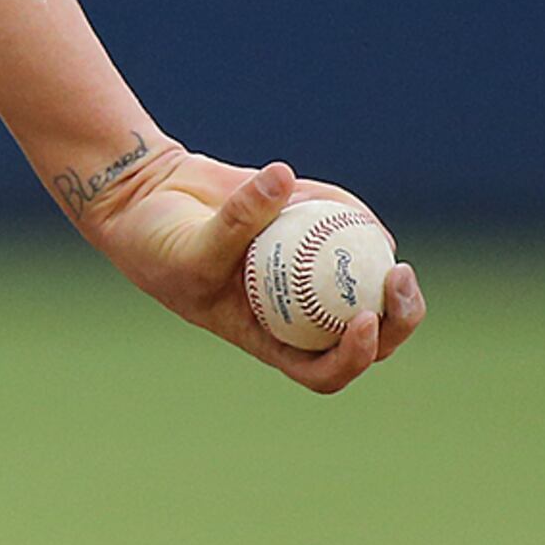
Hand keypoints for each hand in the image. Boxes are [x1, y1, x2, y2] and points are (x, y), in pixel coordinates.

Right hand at [72, 147, 426, 392]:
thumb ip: (237, 219)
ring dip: (388, 272)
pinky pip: (344, 226)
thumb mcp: (191, 248)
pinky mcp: (306, 228)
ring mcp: (305, 271)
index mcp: (268, 337)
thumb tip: (282, 177)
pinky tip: (347, 207)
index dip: (353, 355)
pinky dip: (352, 215)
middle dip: (398, 317)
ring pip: (366, 283)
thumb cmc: (157, 243)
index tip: (363, 320)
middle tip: (401, 279)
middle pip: (364, 332)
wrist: (142, 197)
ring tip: (390, 249)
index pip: (322, 368)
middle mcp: (294, 312)